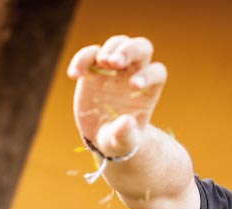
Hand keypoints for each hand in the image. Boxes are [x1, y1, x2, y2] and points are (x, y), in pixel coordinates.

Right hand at [67, 35, 166, 157]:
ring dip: (109, 48)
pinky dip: (82, 59)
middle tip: (115, 63)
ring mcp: (114, 69)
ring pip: (118, 43)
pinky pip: (90, 53)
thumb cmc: (119, 139)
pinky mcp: (94, 69)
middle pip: (141, 48)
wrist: (103, 136)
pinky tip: (74, 75)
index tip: (134, 86)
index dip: (148, 75)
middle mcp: (134, 74)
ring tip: (102, 63)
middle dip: (129, 50)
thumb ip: (125, 134)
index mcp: (148, 90)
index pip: (156, 72)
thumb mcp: (123, 142)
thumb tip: (126, 122)